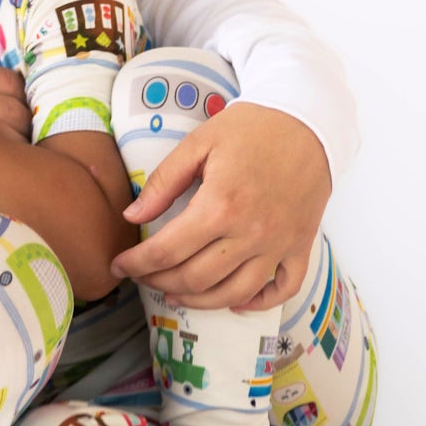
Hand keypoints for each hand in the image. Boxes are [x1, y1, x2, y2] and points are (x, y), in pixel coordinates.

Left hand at [110, 104, 330, 310]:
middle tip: (143, 277)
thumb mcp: (197, 144)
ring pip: (234, 292)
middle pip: (196, 277)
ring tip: (175, 295)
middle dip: (160, 283)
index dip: (137, 263)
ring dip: (200, 301)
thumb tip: (132, 216)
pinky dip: (258, 303)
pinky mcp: (301, 246)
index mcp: (220, 206)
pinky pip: (283, 289)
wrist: (307, 122)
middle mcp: (251, 233)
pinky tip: (233, 301)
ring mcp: (279, 244)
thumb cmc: (250, 128)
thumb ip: (163, 183)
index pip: (167, 250)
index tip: (119, 266)